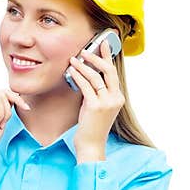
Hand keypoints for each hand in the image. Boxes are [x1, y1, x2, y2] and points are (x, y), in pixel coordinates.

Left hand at [67, 39, 124, 161]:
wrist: (91, 145)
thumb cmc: (91, 126)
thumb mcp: (96, 106)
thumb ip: (96, 92)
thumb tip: (87, 75)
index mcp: (118, 98)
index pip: (113, 73)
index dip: (107, 57)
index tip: (103, 45)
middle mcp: (115, 98)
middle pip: (108, 71)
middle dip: (97, 57)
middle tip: (85, 50)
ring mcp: (106, 103)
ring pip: (96, 77)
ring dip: (83, 66)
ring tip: (73, 59)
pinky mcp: (95, 107)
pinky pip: (86, 86)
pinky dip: (78, 77)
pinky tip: (71, 71)